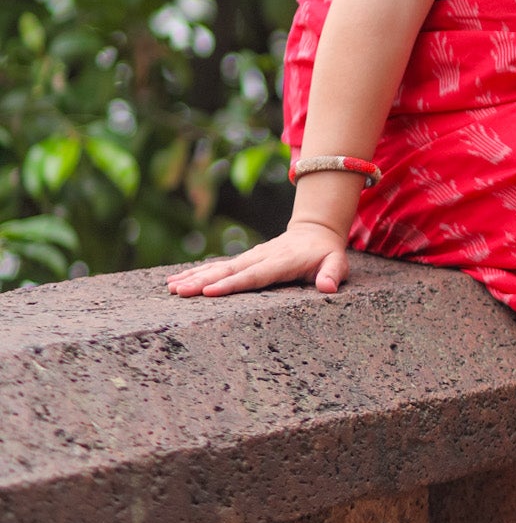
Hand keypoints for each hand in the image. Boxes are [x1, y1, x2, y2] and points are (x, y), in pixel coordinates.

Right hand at [167, 220, 349, 297]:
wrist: (314, 231)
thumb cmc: (326, 253)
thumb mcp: (337, 262)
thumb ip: (333, 273)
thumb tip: (328, 287)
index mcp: (282, 262)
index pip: (255, 276)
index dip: (232, 284)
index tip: (209, 292)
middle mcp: (261, 257)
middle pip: (229, 271)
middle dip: (203, 282)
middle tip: (179, 292)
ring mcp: (250, 257)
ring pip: (219, 268)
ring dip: (194, 277)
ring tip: (171, 288)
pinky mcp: (244, 260)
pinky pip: (218, 268)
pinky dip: (196, 273)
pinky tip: (175, 281)